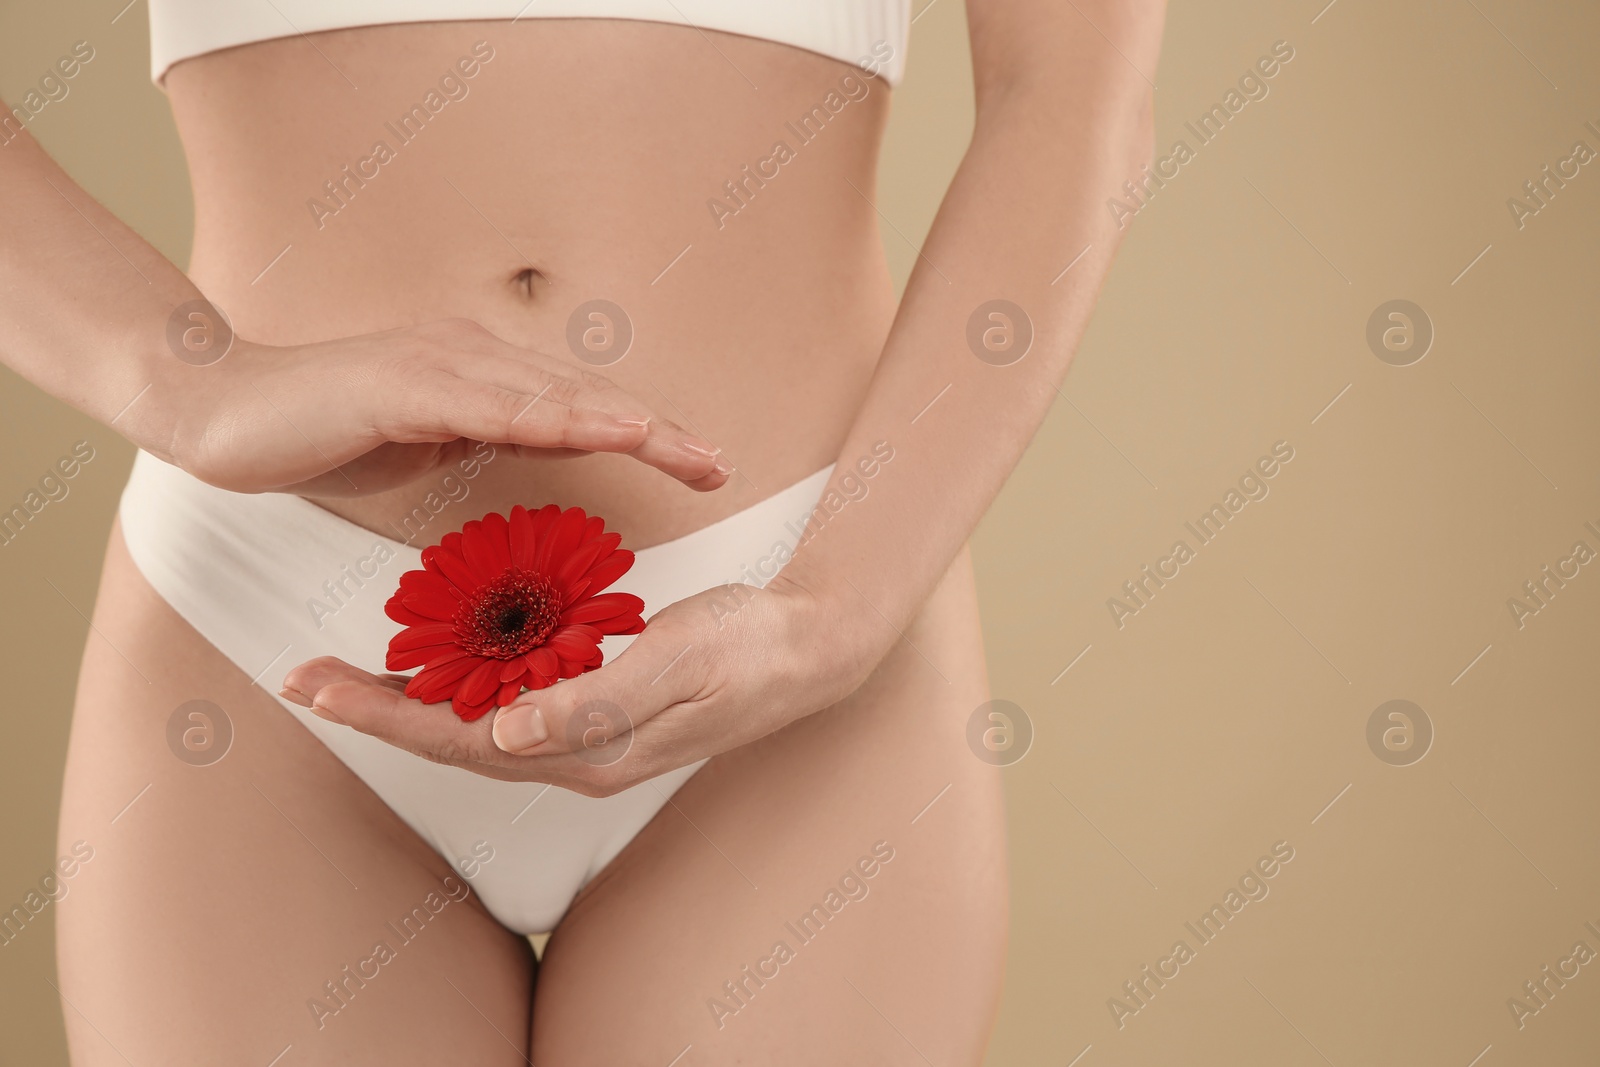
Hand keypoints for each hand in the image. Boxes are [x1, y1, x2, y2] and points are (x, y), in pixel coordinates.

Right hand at [158, 317, 729, 495]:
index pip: (578, 407)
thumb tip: (538, 455)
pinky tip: (597, 431)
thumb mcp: (424, 445)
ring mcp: (438, 363)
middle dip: (659, 432)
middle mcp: (470, 356)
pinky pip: (490, 405)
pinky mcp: (401, 384)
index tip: (702, 466)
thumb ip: (482, 440)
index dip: (644, 435)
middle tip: (721, 465)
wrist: (219, 412)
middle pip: (583, 397)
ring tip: (682, 448)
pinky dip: (550, 418)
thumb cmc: (322, 433)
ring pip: (550, 396)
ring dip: (621, 422)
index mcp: (480, 373)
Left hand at [279, 575, 889, 795]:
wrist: (811, 646)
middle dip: (374, 709)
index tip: (316, 689)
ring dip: (409, 697)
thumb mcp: (677, 664)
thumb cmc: (750, 647)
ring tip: (347, 670)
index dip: (384, 716)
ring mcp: (586, 732)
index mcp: (588, 750)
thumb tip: (503, 736)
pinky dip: (461, 679)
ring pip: (475, 721)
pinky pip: (510, 697)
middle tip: (302, 678)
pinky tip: (439, 657)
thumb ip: (593, 701)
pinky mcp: (597, 703)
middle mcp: (576, 752)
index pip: (460, 741)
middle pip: (452, 737)